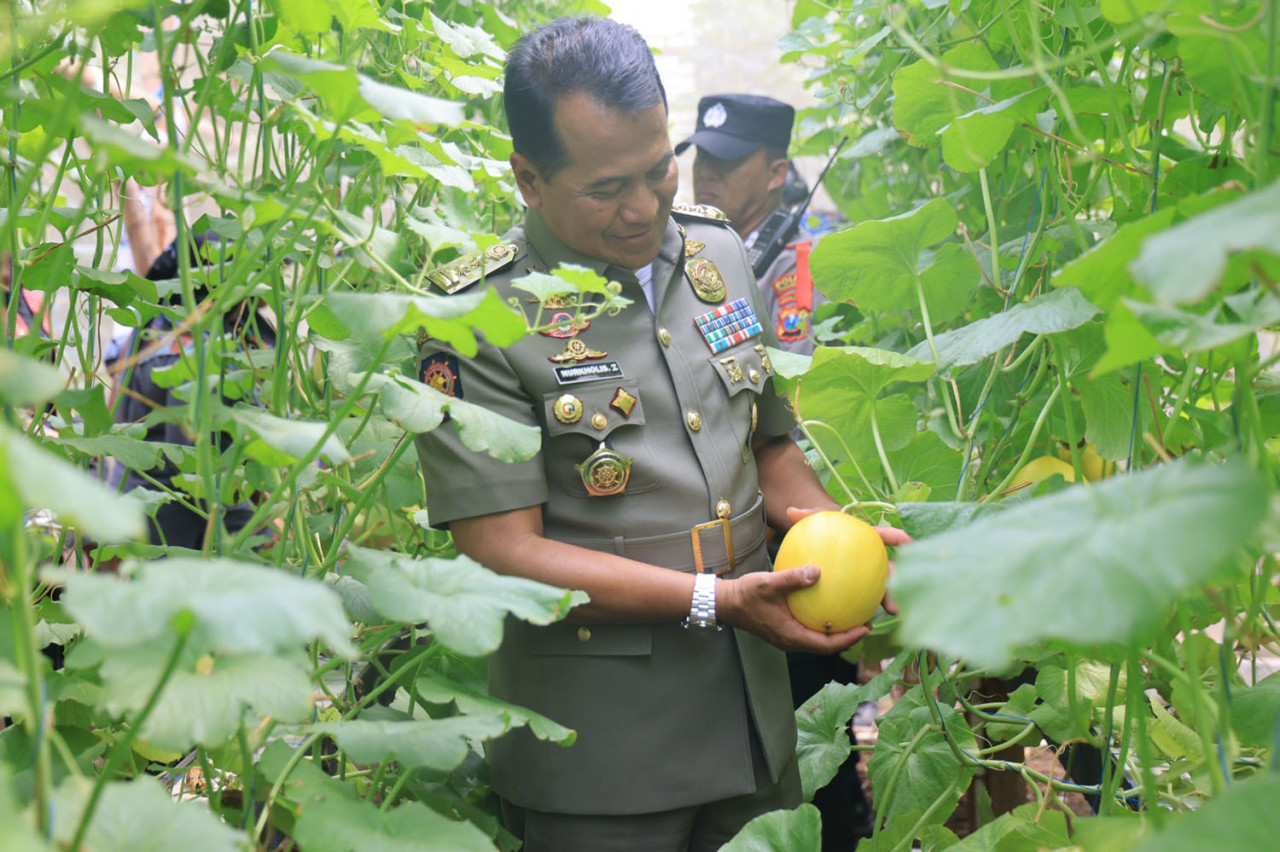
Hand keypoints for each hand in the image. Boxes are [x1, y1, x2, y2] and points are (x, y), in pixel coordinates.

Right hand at [717, 566, 872, 652]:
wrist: (725, 602)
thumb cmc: (745, 595)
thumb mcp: (769, 584)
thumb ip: (792, 579)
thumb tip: (817, 571)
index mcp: (792, 636)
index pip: (827, 645)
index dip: (849, 638)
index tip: (866, 627)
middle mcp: (792, 641)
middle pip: (827, 645)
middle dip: (848, 636)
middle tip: (866, 621)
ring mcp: (787, 636)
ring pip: (818, 638)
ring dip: (835, 630)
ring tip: (851, 614)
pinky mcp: (783, 629)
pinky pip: (809, 629)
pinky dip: (821, 621)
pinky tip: (826, 604)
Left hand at [781, 506, 912, 619]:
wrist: (818, 543)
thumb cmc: (821, 529)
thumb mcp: (815, 521)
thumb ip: (806, 517)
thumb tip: (790, 512)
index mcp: (864, 538)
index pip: (882, 535)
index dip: (897, 537)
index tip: (909, 541)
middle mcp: (870, 557)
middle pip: (888, 565)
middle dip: (898, 575)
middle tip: (901, 582)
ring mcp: (866, 573)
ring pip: (881, 586)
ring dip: (889, 597)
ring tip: (893, 609)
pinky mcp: (858, 587)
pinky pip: (864, 598)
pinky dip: (866, 607)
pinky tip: (864, 620)